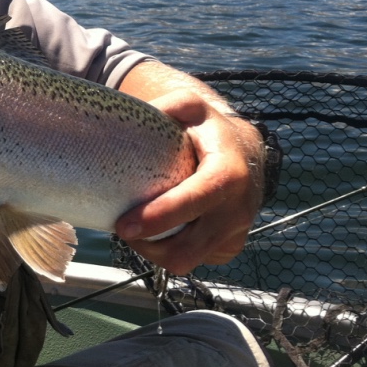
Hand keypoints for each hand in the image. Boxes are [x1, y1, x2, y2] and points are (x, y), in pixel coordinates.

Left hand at [115, 89, 263, 274]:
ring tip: (137, 229)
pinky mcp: (229, 247)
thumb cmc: (207, 130)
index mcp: (229, 173)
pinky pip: (194, 261)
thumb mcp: (191, 107)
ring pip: (187, 261)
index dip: (161, 216)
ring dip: (155, 251)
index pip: (197, 200)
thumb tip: (133, 117)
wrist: (245, 152)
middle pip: (188, 248)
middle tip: (122, 228)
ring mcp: (236, 233)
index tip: (126, 224)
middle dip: (149, 245)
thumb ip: (168, 105)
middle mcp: (239, 209)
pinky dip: (171, 252)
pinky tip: (161, 230)